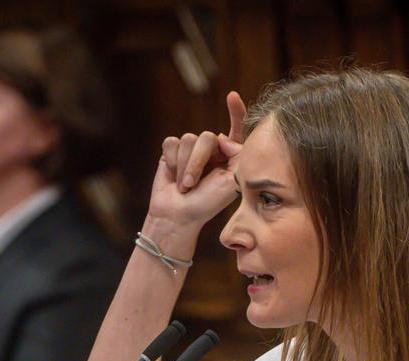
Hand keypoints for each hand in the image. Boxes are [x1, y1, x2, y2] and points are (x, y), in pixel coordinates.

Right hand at [146, 91, 246, 229]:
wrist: (177, 215)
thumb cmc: (207, 203)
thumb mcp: (231, 182)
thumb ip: (237, 156)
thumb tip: (223, 137)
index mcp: (230, 156)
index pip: (236, 130)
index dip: (236, 113)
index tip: (232, 97)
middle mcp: (212, 150)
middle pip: (207, 137)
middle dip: (197, 161)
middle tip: (192, 184)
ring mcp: (192, 150)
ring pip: (188, 139)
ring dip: (184, 165)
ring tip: (184, 185)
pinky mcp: (172, 151)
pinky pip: (171, 143)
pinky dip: (171, 162)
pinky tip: (172, 176)